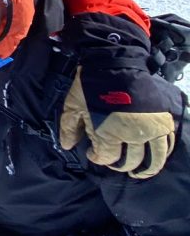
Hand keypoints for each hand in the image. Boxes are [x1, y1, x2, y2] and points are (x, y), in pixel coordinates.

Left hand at [60, 67, 177, 178]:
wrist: (115, 62)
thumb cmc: (90, 85)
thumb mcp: (72, 106)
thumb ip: (68, 128)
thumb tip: (67, 146)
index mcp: (108, 135)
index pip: (106, 158)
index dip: (97, 158)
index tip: (92, 154)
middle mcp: (131, 136)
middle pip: (130, 161)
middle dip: (120, 165)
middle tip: (116, 162)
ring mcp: (150, 128)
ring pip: (153, 158)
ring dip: (147, 169)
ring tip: (140, 173)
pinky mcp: (162, 120)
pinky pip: (168, 143)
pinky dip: (163, 154)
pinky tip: (157, 157)